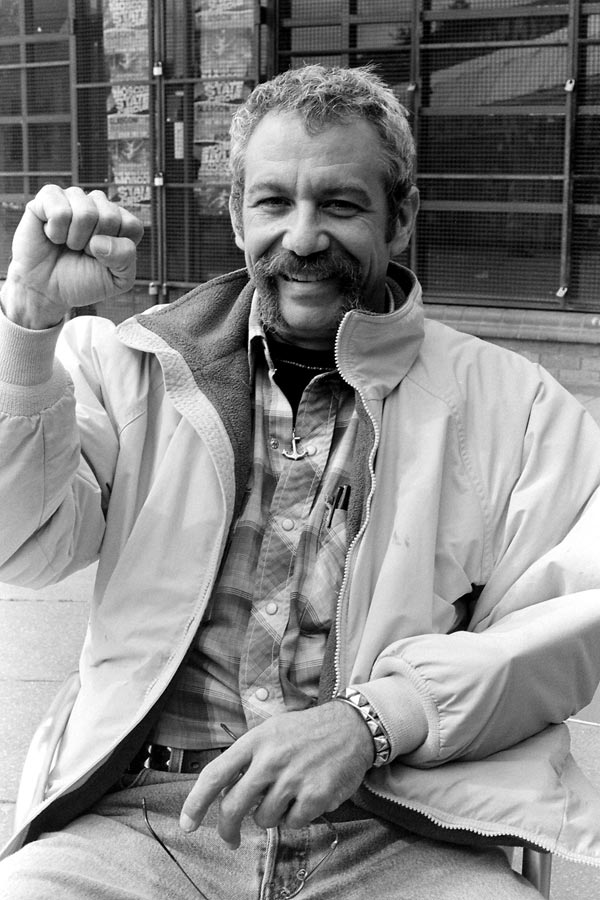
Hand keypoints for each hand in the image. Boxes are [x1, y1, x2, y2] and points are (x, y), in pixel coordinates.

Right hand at [0, 184, 143, 328]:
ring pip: (86, 213)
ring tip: (67, 244)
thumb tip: (100, 241)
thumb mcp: (117, 279)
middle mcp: (99, 205)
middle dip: (94, 246)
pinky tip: (52, 235)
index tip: (103, 259)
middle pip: (110, 217)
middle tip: (82, 252)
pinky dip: (55, 232)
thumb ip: (125, 258)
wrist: (47, 288)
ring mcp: (75, 198)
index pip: (132, 225)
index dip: (117, 250)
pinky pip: (59, 210)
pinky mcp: (49, 196)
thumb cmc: (83, 280)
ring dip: (75, 240)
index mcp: (121, 221)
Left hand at [179, 701, 373, 848]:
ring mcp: (293, 777)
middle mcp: (271, 758)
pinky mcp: (315, 794)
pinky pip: (292, 824)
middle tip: (230, 838)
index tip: (187, 824)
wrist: (352, 726)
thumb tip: (225, 796)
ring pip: (263, 819)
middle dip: (227, 829)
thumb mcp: (271, 732)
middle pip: (233, 807)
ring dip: (270, 817)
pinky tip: (305, 798)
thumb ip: (247, 760)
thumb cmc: (306, 732)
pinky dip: (295, 817)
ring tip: (286, 797)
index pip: (215, 774)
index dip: (196, 802)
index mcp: (255, 740)